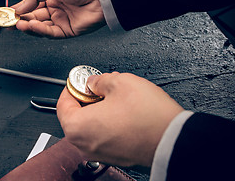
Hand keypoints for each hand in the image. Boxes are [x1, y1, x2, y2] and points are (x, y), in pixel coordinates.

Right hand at [12, 0, 105, 37]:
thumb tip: (20, 6)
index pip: (30, 6)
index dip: (18, 10)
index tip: (7, 13)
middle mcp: (54, 11)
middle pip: (32, 18)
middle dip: (20, 20)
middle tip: (9, 22)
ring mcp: (60, 22)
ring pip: (40, 27)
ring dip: (28, 26)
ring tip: (19, 24)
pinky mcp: (67, 32)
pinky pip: (50, 33)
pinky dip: (40, 30)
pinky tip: (32, 25)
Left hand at [57, 72, 183, 166]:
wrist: (173, 139)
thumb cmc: (148, 116)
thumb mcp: (120, 82)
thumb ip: (99, 80)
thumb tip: (93, 83)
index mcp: (77, 127)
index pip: (61, 105)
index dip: (71, 88)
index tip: (78, 81)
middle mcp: (84, 144)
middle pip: (74, 117)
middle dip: (84, 99)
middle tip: (95, 87)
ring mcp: (99, 152)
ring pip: (89, 127)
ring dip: (95, 110)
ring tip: (111, 97)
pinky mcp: (114, 155)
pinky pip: (102, 136)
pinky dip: (105, 123)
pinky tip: (120, 111)